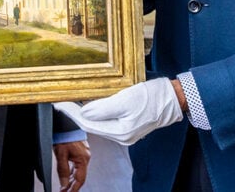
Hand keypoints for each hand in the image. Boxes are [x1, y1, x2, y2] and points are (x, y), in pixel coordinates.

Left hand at [54, 78, 182, 144]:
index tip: (61, 103)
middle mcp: (123, 136)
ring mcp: (126, 132)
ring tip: (73, 102)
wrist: (173, 98)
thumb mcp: (125, 99)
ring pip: (100, 123)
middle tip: (63, 101)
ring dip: (86, 113)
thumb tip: (84, 112)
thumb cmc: (153, 97)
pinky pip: (108, 121)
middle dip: (76, 113)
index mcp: (121, 132)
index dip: (73, 113)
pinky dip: (98, 113)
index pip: (89, 123)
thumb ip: (103, 108)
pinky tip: (91, 104)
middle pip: (93, 125)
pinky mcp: (129, 125)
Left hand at [54, 139, 89, 191]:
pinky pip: (77, 165)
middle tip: (64, 191)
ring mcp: (83, 153)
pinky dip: (72, 171)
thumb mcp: (61, 154)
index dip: (74, 189)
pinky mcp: (80, 150)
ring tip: (64, 186)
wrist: (65, 121)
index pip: (80, 179)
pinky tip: (68, 175)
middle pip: (80, 176)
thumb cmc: (65, 134)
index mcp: (83, 159)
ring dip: (71, 179)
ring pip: (78, 171)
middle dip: (72, 186)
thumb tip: (63, 184)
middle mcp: (85, 157)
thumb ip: (63, 170)